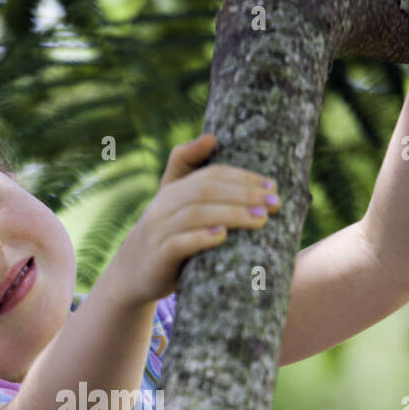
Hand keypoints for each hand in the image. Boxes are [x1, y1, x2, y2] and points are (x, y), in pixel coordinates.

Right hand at [107, 133, 280, 307]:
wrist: (134, 272)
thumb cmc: (166, 233)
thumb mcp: (173, 199)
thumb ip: (188, 166)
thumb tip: (211, 137)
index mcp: (173, 189)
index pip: (211, 175)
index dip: (243, 178)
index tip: (272, 186)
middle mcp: (165, 205)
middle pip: (206, 191)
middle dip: (244, 195)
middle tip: (274, 203)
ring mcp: (160, 231)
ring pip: (196, 215)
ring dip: (232, 214)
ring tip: (261, 220)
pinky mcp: (159, 256)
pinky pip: (179, 243)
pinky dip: (201, 238)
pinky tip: (222, 236)